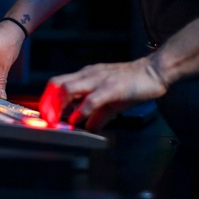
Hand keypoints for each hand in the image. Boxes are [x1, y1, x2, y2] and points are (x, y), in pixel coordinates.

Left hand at [39, 56, 167, 131]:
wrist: (153, 71)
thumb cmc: (133, 83)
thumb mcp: (111, 100)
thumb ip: (98, 114)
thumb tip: (88, 127)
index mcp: (87, 75)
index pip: (58, 83)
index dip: (48, 99)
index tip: (45, 115)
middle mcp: (89, 74)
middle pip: (57, 84)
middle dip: (47, 103)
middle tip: (46, 120)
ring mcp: (99, 79)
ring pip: (68, 88)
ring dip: (58, 107)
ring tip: (57, 121)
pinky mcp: (111, 87)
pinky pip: (90, 99)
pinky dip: (80, 111)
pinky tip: (78, 120)